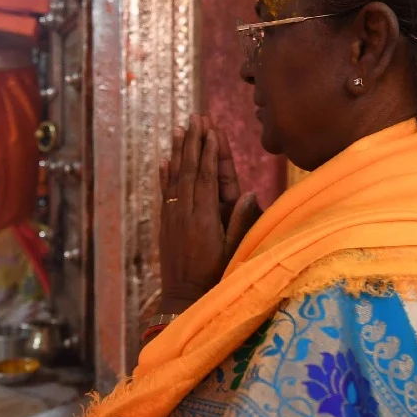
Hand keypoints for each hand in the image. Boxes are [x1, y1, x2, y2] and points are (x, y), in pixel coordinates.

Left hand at [158, 115, 260, 309]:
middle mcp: (186, 214)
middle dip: (193, 143)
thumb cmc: (215, 276)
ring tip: (180, 129)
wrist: (183, 298)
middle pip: (189, 171)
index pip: (206, 177)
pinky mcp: (166, 225)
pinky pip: (165, 195)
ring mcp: (173, 218)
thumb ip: (240, 221)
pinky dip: (165, 176)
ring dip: (178, 153)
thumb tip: (251, 194)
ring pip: (175, 179)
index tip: (211, 130)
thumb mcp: (233, 250)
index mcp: (205, 218)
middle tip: (195, 118)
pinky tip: (165, 161)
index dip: (209, 152)